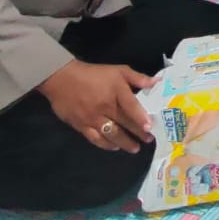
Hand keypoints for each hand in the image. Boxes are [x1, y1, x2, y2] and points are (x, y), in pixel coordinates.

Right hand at [38, 59, 154, 152]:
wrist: (62, 79)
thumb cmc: (93, 74)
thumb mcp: (118, 70)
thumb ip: (137, 78)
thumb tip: (156, 82)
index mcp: (116, 91)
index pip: (131, 107)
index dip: (141, 118)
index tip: (150, 128)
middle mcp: (105, 107)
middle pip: (124, 123)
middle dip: (138, 133)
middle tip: (148, 140)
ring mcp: (92, 118)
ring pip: (111, 134)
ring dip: (124, 143)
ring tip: (135, 148)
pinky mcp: (81, 126)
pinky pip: (95, 139)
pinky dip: (106, 145)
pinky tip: (114, 147)